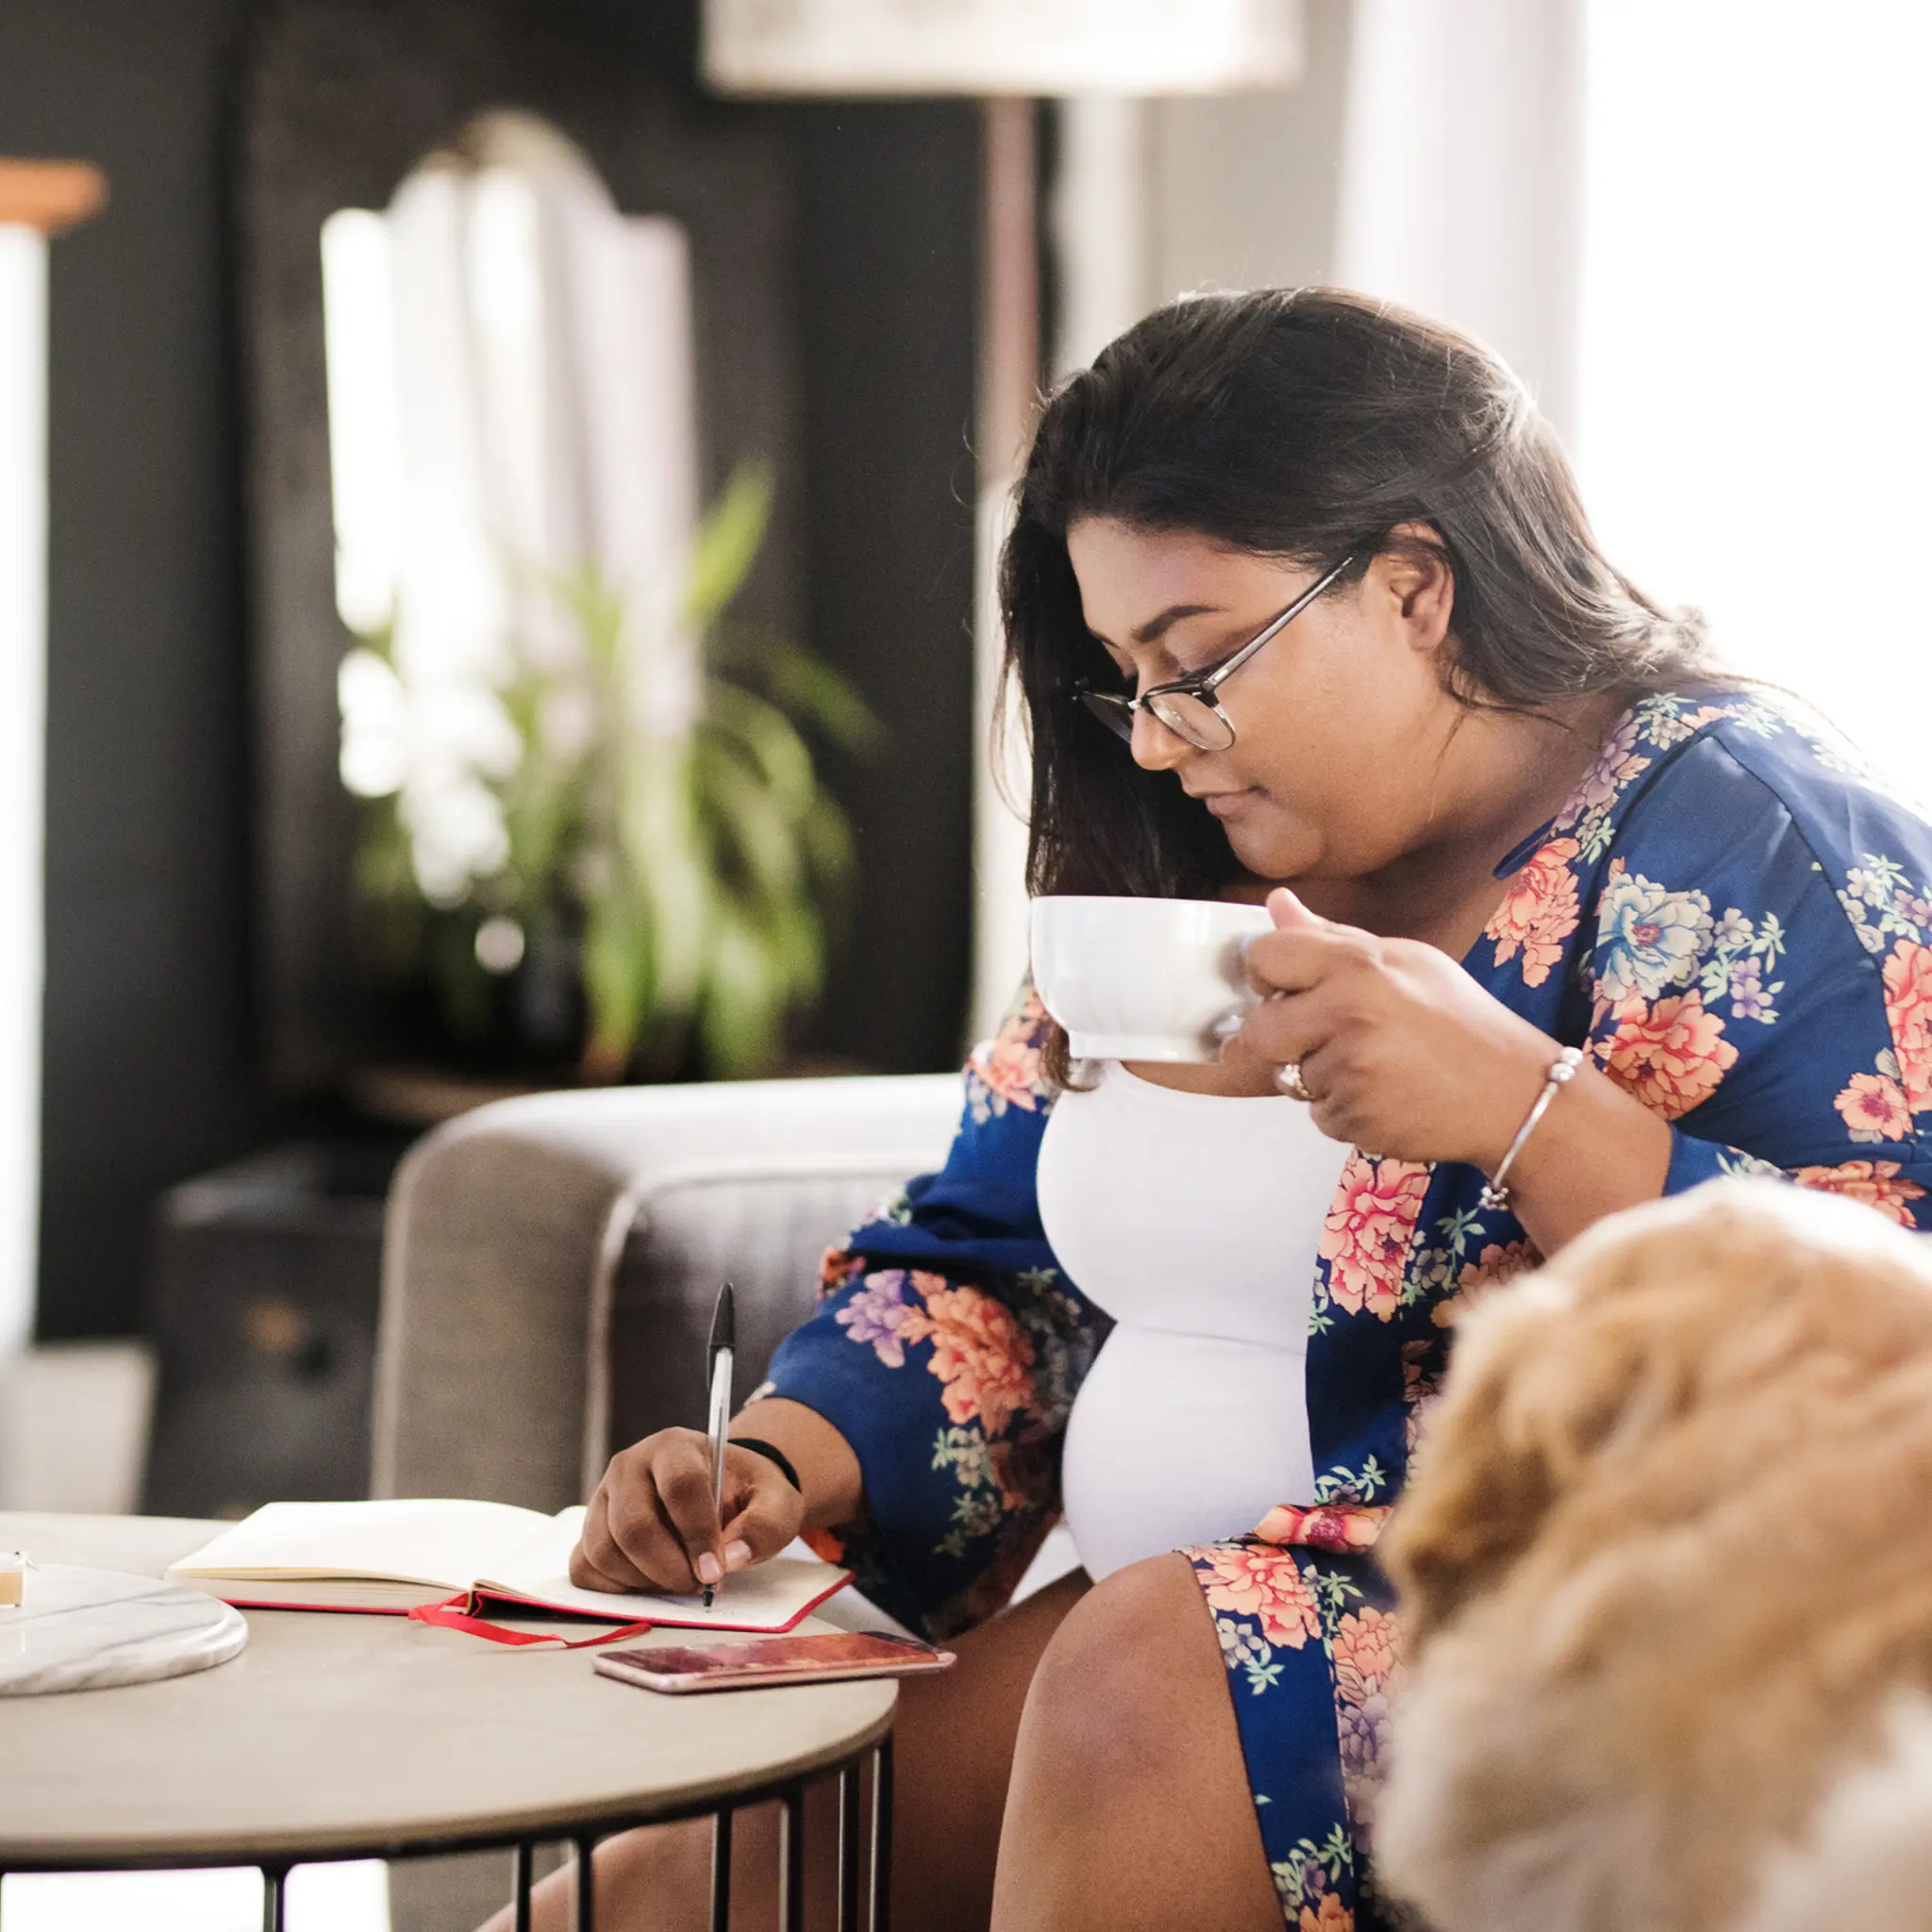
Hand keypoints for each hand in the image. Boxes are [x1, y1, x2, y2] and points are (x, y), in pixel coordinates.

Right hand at [570, 1428, 805, 1596]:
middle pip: (633, 1525)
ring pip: (604, 1550)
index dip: (697, 1533)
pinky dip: (614, 1588)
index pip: (679, 1485)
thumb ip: (765, 1526)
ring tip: (679, 1580)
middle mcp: (630, 1465)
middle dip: (668, 1567)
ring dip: (644, 1581)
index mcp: (676, 1446)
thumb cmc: (746, 1495)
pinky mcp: (589, 1529)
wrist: (721, 1492)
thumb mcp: (775, 1502)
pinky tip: (649, 1583)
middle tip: (699, 1584)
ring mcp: (602, 1497)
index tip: (715, 1572)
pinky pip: (584, 1567)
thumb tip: (730, 1558)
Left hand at [1238, 887, 1557, 1167]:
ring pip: (1287, 1076)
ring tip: (1372, 1064)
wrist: (1512, 1094)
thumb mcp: (1405, 959)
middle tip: (1320, 1034)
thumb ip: (1332, 937)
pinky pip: (1317, 1113)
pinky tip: (1382, 1094)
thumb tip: (1276, 904)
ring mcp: (1348, 1071)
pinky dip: (1341, 1108)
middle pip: (1258, 1028)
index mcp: (1358, 966)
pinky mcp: (1353, 1117)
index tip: (1284, 985)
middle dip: (1279, 1036)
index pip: (1265, 958)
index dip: (1266, 973)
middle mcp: (1347, 1015)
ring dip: (1317, 1075)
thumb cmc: (1459, 1020)